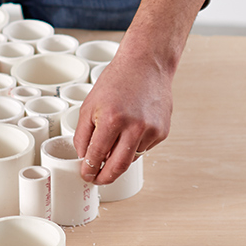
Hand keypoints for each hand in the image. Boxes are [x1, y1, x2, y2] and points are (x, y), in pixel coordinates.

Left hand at [71, 47, 173, 184]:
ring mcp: (151, 130)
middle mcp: (134, 127)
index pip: (96, 156)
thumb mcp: (90, 105)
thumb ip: (83, 134)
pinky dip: (134, 145)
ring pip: (131, 158)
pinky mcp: (162, 132)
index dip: (89, 170)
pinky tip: (132, 127)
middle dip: (105, 177)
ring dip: (120, 156)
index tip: (86, 176)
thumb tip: (83, 158)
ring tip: (116, 136)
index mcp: (111, 119)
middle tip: (98, 180)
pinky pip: (144, 148)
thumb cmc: (117, 81)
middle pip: (118, 167)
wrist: (146, 65)